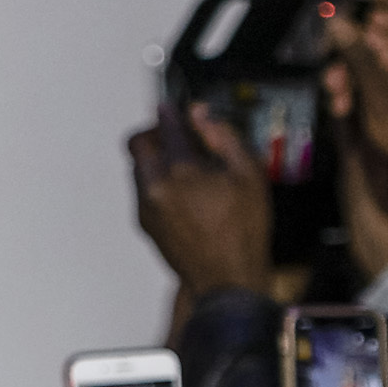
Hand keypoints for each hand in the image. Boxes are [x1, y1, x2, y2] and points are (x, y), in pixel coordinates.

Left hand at [129, 108, 274, 300]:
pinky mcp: (143, 221)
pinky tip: (183, 191)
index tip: (176, 108)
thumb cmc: (243, 232)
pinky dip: (156, 181)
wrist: (225, 278)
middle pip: (137, 142)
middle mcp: (155, 186)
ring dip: (155, 158)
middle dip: (154, 132)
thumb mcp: (250, 176)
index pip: (166, 124)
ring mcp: (145, 205)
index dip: (172, 111)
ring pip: (137, 166)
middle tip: (174, 133)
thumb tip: (203, 116)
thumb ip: (225, 138)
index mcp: (181, 170)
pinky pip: (141, 189)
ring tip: (185, 166)